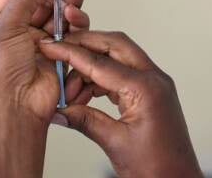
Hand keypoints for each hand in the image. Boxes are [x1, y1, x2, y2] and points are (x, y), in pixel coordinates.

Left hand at [0, 0, 88, 122]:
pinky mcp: (62, 51)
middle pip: (46, 0)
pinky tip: (75, 18)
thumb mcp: (5, 27)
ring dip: (70, 3)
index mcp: (2, 21)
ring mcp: (44, 40)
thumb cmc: (0, 74)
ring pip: (62, 14)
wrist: (17, 106)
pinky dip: (76, 23)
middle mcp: (24, 29)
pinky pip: (73, 31)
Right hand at [40, 31, 202, 177]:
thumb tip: (60, 110)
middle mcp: (153, 79)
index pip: (100, 62)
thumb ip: (85, 120)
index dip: (72, 53)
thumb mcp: (115, 143)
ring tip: (71, 90)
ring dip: (91, 68)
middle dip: (85, 46)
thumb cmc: (158, 167)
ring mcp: (154, 84)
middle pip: (114, 46)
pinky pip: (122, 74)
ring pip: (118, 58)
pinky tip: (86, 93)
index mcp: (146, 88)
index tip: (53, 47)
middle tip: (61, 54)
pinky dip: (102, 79)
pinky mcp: (150, 92)